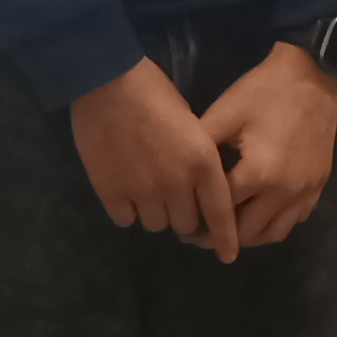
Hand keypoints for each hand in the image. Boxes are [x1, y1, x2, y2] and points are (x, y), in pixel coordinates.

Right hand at [70, 59, 242, 257]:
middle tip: (175, 198)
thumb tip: (196, 187)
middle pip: (185, 224)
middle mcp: (176, 183)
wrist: (108, 80)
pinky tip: (125, 188)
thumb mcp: (192, 122)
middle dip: (184, 215)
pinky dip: (128, 209)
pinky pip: (126, 219)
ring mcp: (142, 191)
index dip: (226, 237)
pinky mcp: (111, 192)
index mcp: (202, 162)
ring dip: (155, 212)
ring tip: (146, 188)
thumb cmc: (154, 91)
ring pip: (156, 225)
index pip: (220, 212)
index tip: (229, 255)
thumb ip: (198, 158)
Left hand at [199, 42, 336, 249]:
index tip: (184, 227)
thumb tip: (181, 175)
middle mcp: (285, 192)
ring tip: (229, 229)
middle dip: (222, 236)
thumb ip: (201, 148)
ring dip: (250, 236)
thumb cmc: (264, 91)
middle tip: (200, 234)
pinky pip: (295, 219)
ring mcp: (306, 191)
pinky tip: (260, 212)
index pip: (223, 211)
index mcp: (259, 174)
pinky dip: (275, 223)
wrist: (313, 74)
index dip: (201, 219)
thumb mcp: (224, 113)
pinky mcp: (319, 185)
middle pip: (248, 232)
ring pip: (274, 233)